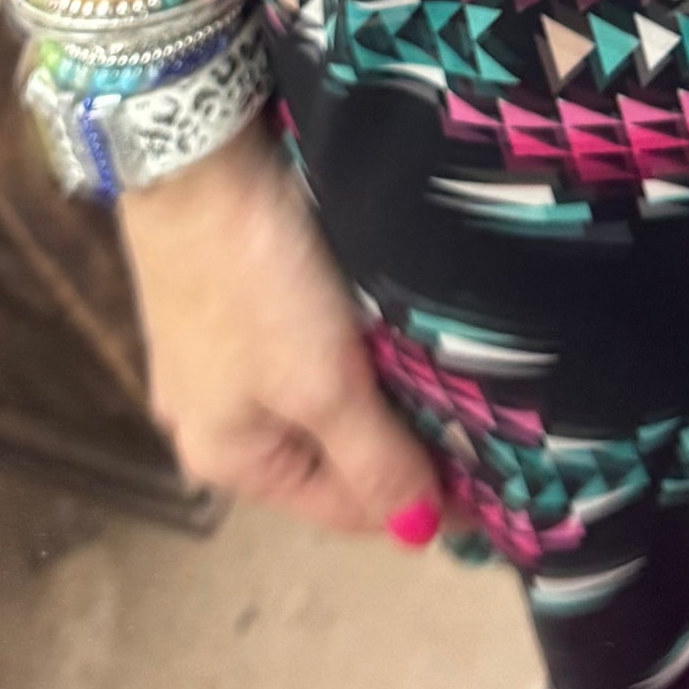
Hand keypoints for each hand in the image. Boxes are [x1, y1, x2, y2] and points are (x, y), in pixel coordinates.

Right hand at [118, 129, 445, 537]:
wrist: (193, 152)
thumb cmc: (258, 282)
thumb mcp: (324, 385)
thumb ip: (375, 462)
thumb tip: (418, 536)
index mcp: (226, 460)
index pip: (344, 508)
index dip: (420, 501)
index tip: (496, 482)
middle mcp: (210, 420)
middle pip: (327, 453)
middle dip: (396, 441)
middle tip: (477, 417)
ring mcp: (212, 356)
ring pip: (315, 397)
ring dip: (373, 391)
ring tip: (441, 368)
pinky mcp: (223, 298)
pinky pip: (299, 346)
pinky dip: (344, 345)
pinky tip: (382, 320)